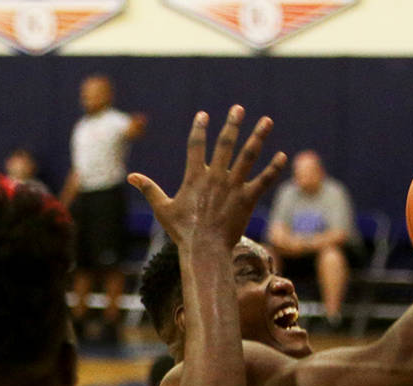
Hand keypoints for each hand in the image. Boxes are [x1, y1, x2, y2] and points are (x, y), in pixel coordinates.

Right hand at [128, 106, 285, 249]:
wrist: (204, 249)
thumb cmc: (182, 231)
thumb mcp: (162, 209)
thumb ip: (149, 189)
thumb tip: (131, 177)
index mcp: (195, 177)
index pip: (196, 145)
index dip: (199, 128)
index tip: (204, 114)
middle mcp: (215, 177)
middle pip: (225, 143)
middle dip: (232, 124)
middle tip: (238, 108)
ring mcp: (233, 187)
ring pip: (248, 156)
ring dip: (258, 137)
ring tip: (267, 121)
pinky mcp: (247, 199)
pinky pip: (264, 180)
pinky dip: (274, 168)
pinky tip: (282, 156)